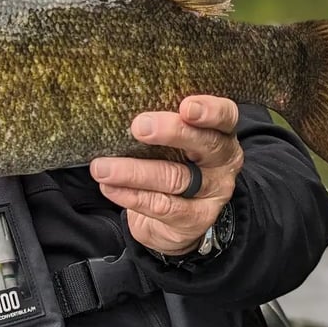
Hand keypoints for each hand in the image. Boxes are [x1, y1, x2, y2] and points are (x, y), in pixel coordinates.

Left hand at [90, 95, 242, 255]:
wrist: (177, 220)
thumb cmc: (170, 162)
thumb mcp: (172, 140)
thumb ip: (159, 124)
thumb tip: (119, 110)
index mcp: (220, 132)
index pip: (226, 116)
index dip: (210, 110)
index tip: (187, 106)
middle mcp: (222, 161)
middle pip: (205, 144)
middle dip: (172, 132)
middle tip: (139, 127)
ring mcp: (212, 192)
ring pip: (175, 177)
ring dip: (134, 172)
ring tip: (102, 167)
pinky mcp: (195, 219)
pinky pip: (161, 206)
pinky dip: (130, 195)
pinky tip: (109, 187)